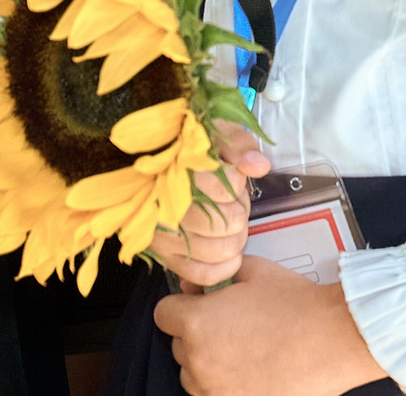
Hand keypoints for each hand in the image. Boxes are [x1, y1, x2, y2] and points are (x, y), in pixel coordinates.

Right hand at [148, 123, 267, 288]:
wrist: (148, 166)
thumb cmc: (189, 149)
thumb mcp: (215, 132)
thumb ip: (239, 145)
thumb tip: (257, 166)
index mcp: (177, 172)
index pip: (229, 188)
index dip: (239, 184)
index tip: (230, 177)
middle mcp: (165, 207)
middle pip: (228, 222)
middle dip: (239, 211)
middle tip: (230, 202)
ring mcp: (161, 235)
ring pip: (217, 250)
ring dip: (234, 237)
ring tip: (226, 221)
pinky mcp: (161, 256)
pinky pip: (200, 273)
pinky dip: (222, 268)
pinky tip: (229, 253)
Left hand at [156, 254, 386, 395]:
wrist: (336, 337)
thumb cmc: (300, 304)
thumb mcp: (259, 271)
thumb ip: (222, 274)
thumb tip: (201, 283)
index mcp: (198, 321)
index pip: (164, 313)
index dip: (182, 305)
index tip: (199, 304)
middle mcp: (197, 358)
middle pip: (179, 345)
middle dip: (198, 333)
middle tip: (233, 323)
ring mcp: (213, 387)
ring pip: (193, 374)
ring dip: (208, 362)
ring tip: (246, 349)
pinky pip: (214, 392)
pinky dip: (226, 382)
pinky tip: (254, 367)